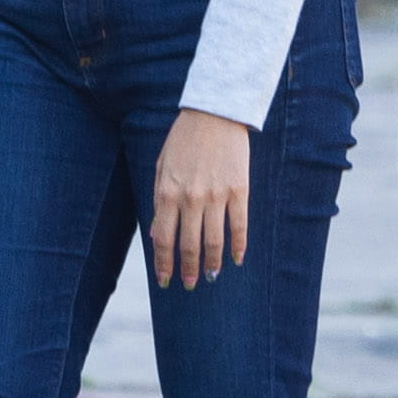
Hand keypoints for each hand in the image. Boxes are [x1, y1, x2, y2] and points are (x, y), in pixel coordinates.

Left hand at [147, 106, 259, 282]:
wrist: (214, 114)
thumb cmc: (183, 140)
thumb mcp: (161, 167)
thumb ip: (159, 201)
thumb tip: (158, 235)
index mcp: (167, 193)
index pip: (164, 239)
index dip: (164, 263)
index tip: (165, 281)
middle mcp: (191, 198)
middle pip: (189, 245)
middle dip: (188, 269)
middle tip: (189, 284)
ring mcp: (217, 196)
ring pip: (214, 240)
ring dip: (213, 263)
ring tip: (211, 276)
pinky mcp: (239, 191)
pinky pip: (239, 225)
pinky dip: (239, 246)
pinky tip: (237, 259)